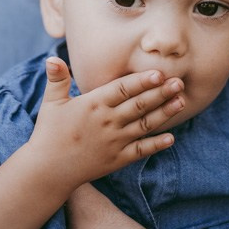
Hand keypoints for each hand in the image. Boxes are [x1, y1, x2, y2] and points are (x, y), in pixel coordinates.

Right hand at [29, 57, 184, 188]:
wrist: (47, 171)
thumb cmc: (48, 133)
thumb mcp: (51, 103)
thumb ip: (57, 79)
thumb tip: (52, 58)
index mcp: (93, 105)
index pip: (122, 89)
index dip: (141, 81)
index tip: (159, 73)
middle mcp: (107, 122)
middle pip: (139, 105)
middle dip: (160, 93)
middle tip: (179, 82)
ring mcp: (114, 142)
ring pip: (144, 125)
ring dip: (164, 113)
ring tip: (181, 102)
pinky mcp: (116, 160)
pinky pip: (140, 151)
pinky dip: (156, 145)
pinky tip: (172, 138)